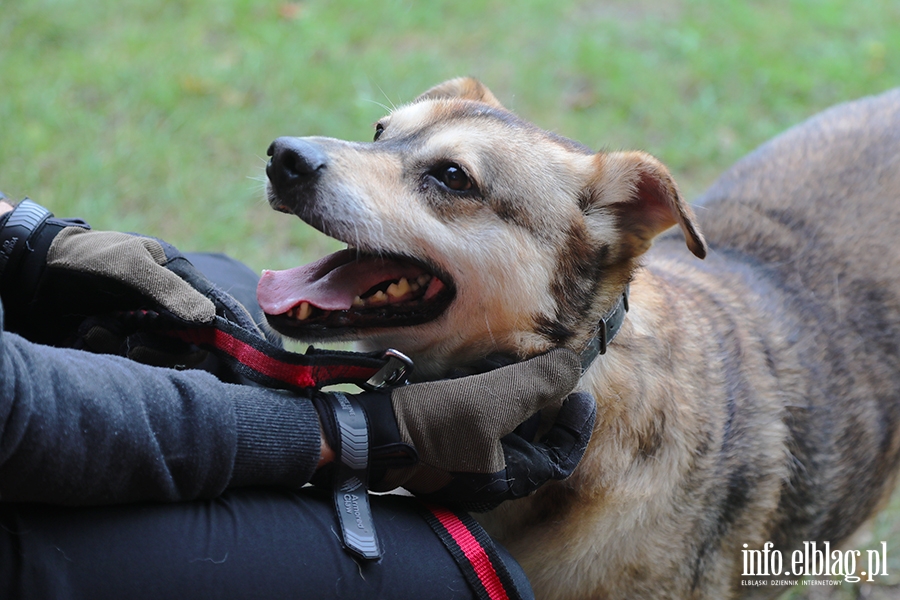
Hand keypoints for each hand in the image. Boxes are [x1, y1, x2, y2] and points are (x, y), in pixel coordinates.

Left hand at [0, 199, 254, 366]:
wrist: (35, 271)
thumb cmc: (88, 258)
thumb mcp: (130, 265)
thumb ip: (169, 290)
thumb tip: (209, 318)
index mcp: (180, 283)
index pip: (214, 314)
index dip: (221, 335)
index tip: (210, 349)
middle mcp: (168, 308)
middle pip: (190, 346)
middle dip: (163, 350)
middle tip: (134, 347)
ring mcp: (146, 327)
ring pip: (161, 357)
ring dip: (133, 350)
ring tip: (99, 332)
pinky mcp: (123, 343)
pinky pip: (132, 361)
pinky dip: (112, 351)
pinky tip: (91, 334)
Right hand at [314, 348, 595, 509]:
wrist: (362, 430)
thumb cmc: (432, 421)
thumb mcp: (493, 397)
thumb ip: (538, 383)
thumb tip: (573, 364)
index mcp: (502, 478)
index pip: (557, 458)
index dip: (574, 424)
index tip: (579, 390)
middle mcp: (482, 478)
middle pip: (527, 439)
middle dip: (532, 399)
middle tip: (532, 368)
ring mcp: (457, 464)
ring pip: (497, 427)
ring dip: (502, 394)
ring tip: (493, 365)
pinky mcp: (435, 445)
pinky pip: (470, 421)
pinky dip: (476, 396)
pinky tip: (465, 373)